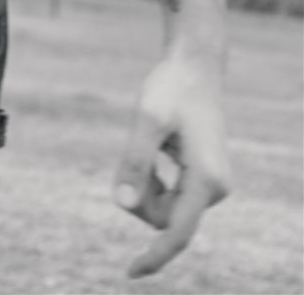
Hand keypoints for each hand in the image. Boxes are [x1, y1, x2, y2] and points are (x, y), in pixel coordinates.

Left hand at [114, 50, 230, 277]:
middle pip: (163, 217)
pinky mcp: (204, 178)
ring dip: (146, 184)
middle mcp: (215, 188)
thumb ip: (134, 162)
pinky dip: (154, 177)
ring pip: (165, 207)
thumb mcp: (147, 119)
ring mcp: (211, 184)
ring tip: (149, 144)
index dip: (154, 256)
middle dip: (139, 194)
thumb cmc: (171, 88)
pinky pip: (170, 194)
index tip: (130, 272)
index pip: (177, 232)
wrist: (195, 65)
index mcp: (206, 180)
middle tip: (133, 153)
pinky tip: (158, 148)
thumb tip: (121, 203)